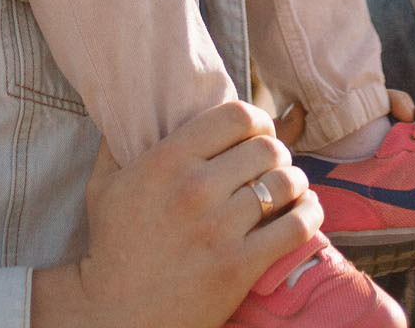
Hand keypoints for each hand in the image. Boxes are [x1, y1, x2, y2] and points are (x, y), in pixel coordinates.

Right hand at [31, 100, 318, 327]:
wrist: (117, 313)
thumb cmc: (112, 247)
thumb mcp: (104, 185)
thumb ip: (118, 142)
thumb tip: (132, 107)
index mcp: (166, 161)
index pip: (236, 116)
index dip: (256, 119)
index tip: (258, 130)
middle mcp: (196, 189)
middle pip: (267, 148)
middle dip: (276, 151)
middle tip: (273, 163)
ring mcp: (220, 228)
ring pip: (286, 183)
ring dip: (295, 180)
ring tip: (289, 186)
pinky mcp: (241, 265)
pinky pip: (297, 225)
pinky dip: (310, 212)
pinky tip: (306, 208)